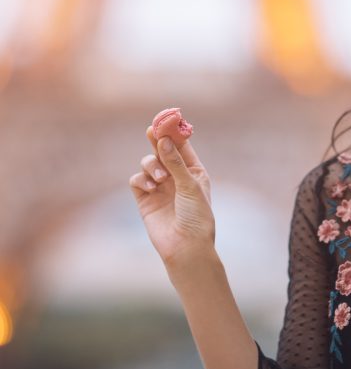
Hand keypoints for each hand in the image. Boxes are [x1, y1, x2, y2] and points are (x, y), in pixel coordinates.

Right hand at [129, 126, 214, 268]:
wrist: (185, 247)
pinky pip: (137, 180)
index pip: (182, 147)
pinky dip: (141, 179)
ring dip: (151, 165)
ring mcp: (160, 188)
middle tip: (151, 129)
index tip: (166, 121)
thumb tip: (164, 139)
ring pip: (148, 164)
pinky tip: (150, 187)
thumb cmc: (196, 216)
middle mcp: (176, 177)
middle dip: (157, 140)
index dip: (173, 134)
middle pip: (163, 151)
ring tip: (160, 178)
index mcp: (194, 172)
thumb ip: (175, 162)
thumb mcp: (190, 185)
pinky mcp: (145, 199)